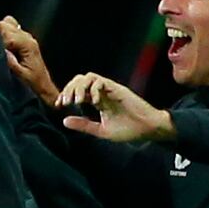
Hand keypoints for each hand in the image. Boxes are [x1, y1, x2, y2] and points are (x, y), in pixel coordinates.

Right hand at [0, 16, 56, 104]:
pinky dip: (6, 34)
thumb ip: (9, 61)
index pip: (5, 31)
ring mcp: (27, 38)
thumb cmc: (32, 81)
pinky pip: (12, 28)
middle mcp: (28, 38)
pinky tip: (7, 46)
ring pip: (8, 23)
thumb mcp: (19, 74)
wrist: (42, 85)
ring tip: (3, 47)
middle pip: (5, 23)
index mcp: (27, 45)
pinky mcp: (25, 40)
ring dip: (2, 33)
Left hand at [56, 71, 172, 147]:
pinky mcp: (118, 89)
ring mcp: (109, 89)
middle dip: (69, 89)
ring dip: (79, 87)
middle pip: (79, 80)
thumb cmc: (129, 130)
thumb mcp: (101, 130)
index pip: (76, 91)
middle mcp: (101, 92)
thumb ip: (84, 125)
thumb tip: (63, 121)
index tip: (59, 105)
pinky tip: (93, 101)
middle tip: (65, 103)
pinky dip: (93, 89)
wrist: (149, 129)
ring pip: (88, 77)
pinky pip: (101, 81)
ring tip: (76, 101)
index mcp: (97, 100)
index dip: (65, 95)